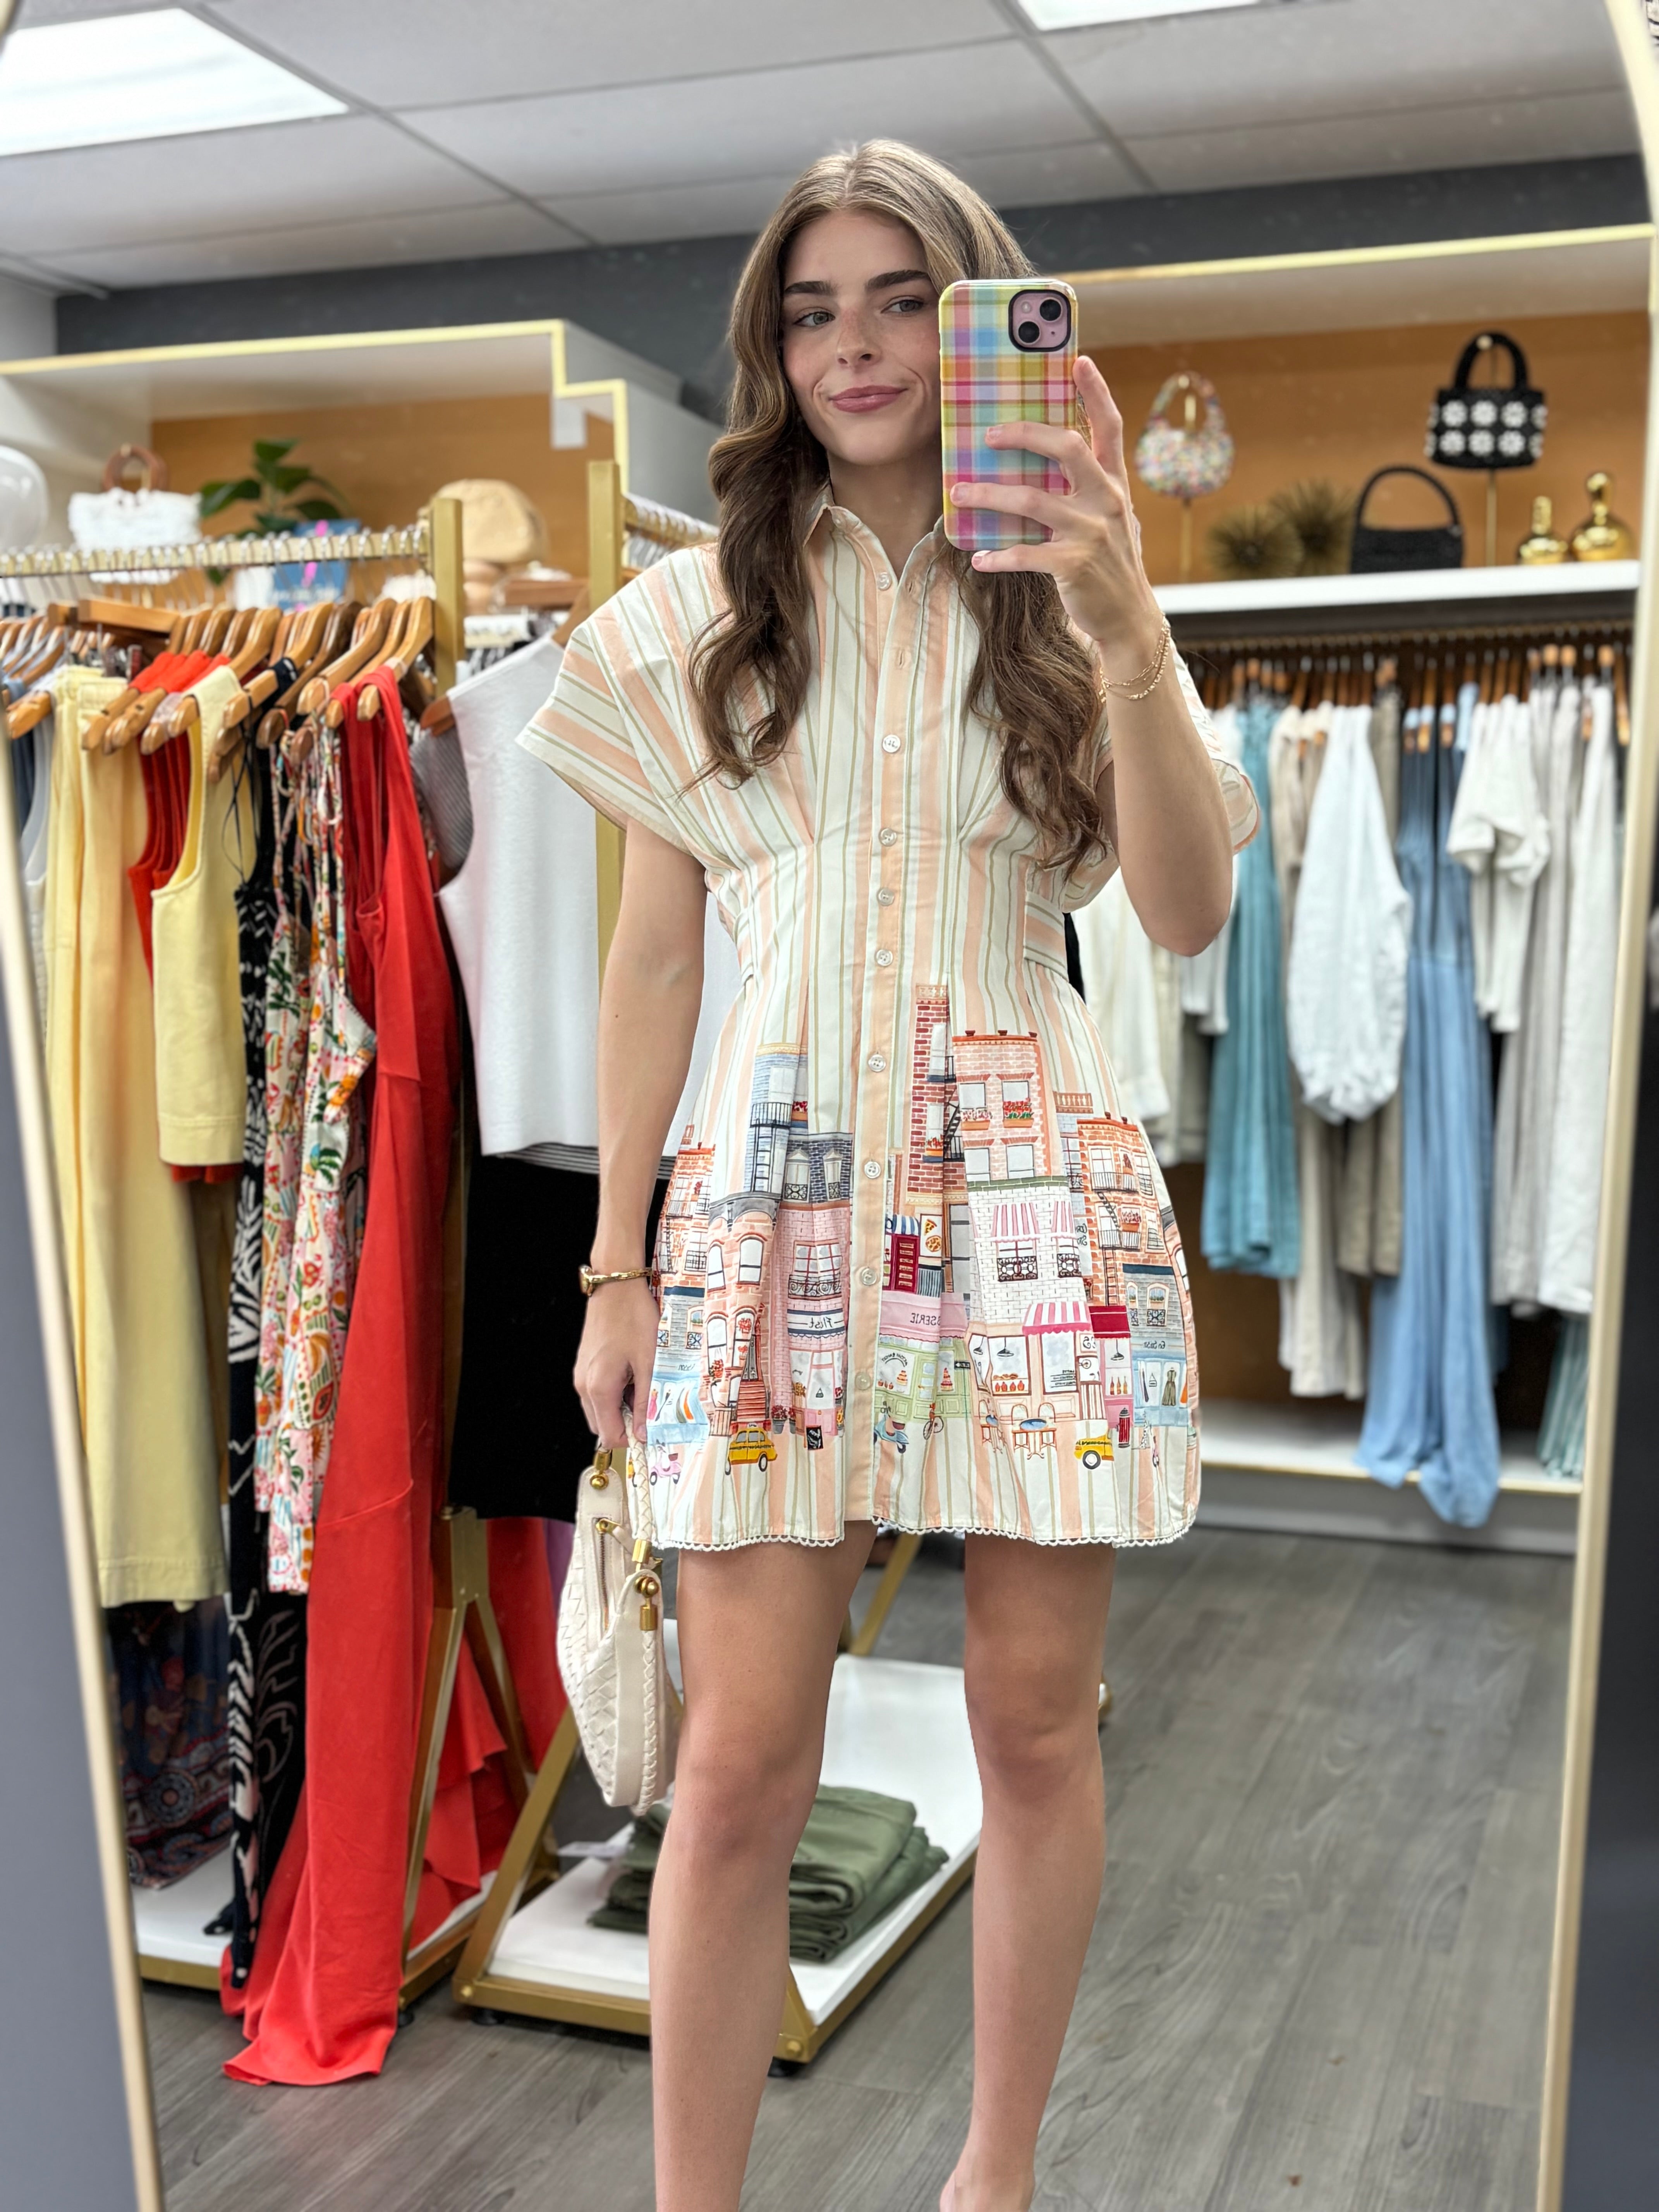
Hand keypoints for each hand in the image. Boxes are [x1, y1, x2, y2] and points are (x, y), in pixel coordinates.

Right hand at [574, 1279, 660, 1451]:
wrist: (615, 1286)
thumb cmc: (634, 1319)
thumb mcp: (650, 1362)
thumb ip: (647, 1401)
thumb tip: (646, 1433)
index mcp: (599, 1388)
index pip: (610, 1436)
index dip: (633, 1438)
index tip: (652, 1426)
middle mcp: (584, 1386)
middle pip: (603, 1426)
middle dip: (628, 1423)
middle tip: (649, 1401)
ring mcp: (581, 1375)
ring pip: (600, 1410)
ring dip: (622, 1407)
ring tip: (642, 1381)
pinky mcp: (584, 1366)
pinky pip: (598, 1393)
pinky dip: (615, 1393)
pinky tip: (631, 1372)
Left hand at [949, 355, 1162, 676]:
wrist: (1129, 616)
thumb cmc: (1111, 562)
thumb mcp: (1111, 517)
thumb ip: (1088, 488)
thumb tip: (1045, 462)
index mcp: (1115, 483)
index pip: (1110, 426)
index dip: (1095, 391)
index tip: (1078, 359)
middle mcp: (1106, 500)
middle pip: (1066, 447)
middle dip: (1024, 434)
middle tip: (989, 433)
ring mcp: (1091, 532)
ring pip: (1032, 499)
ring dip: (989, 494)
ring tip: (959, 493)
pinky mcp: (1073, 564)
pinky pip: (1024, 554)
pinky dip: (997, 556)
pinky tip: (978, 557)